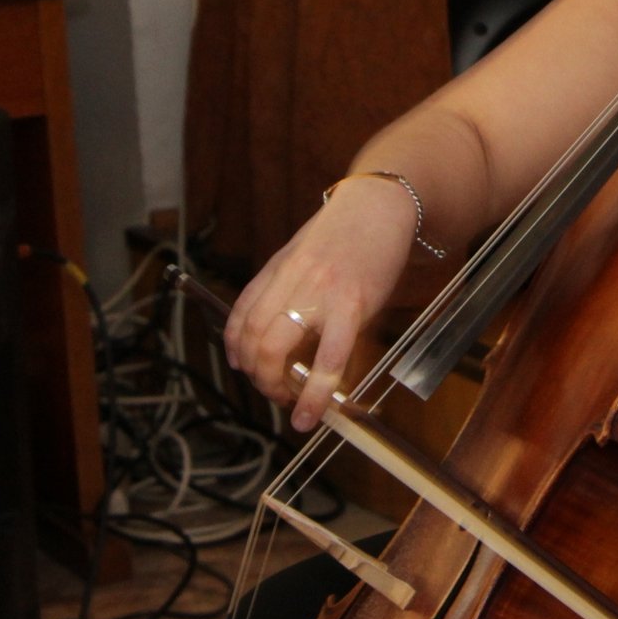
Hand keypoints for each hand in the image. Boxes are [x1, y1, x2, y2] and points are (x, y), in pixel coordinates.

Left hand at [223, 176, 416, 430]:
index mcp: (278, 269)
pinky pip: (328, 358)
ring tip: (291, 403)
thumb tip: (284, 324)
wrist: (382, 205)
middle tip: (275, 390)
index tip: (244, 367)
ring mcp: (319, 294)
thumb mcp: (307, 252)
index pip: (240, 316)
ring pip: (275, 350)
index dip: (236, 350)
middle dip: (257, 376)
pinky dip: (315, 393)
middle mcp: (290, 282)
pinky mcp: (352, 304)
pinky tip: (311, 413)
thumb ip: (292, 284)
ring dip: (276, 387)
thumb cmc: (348, 231)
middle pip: (252, 338)